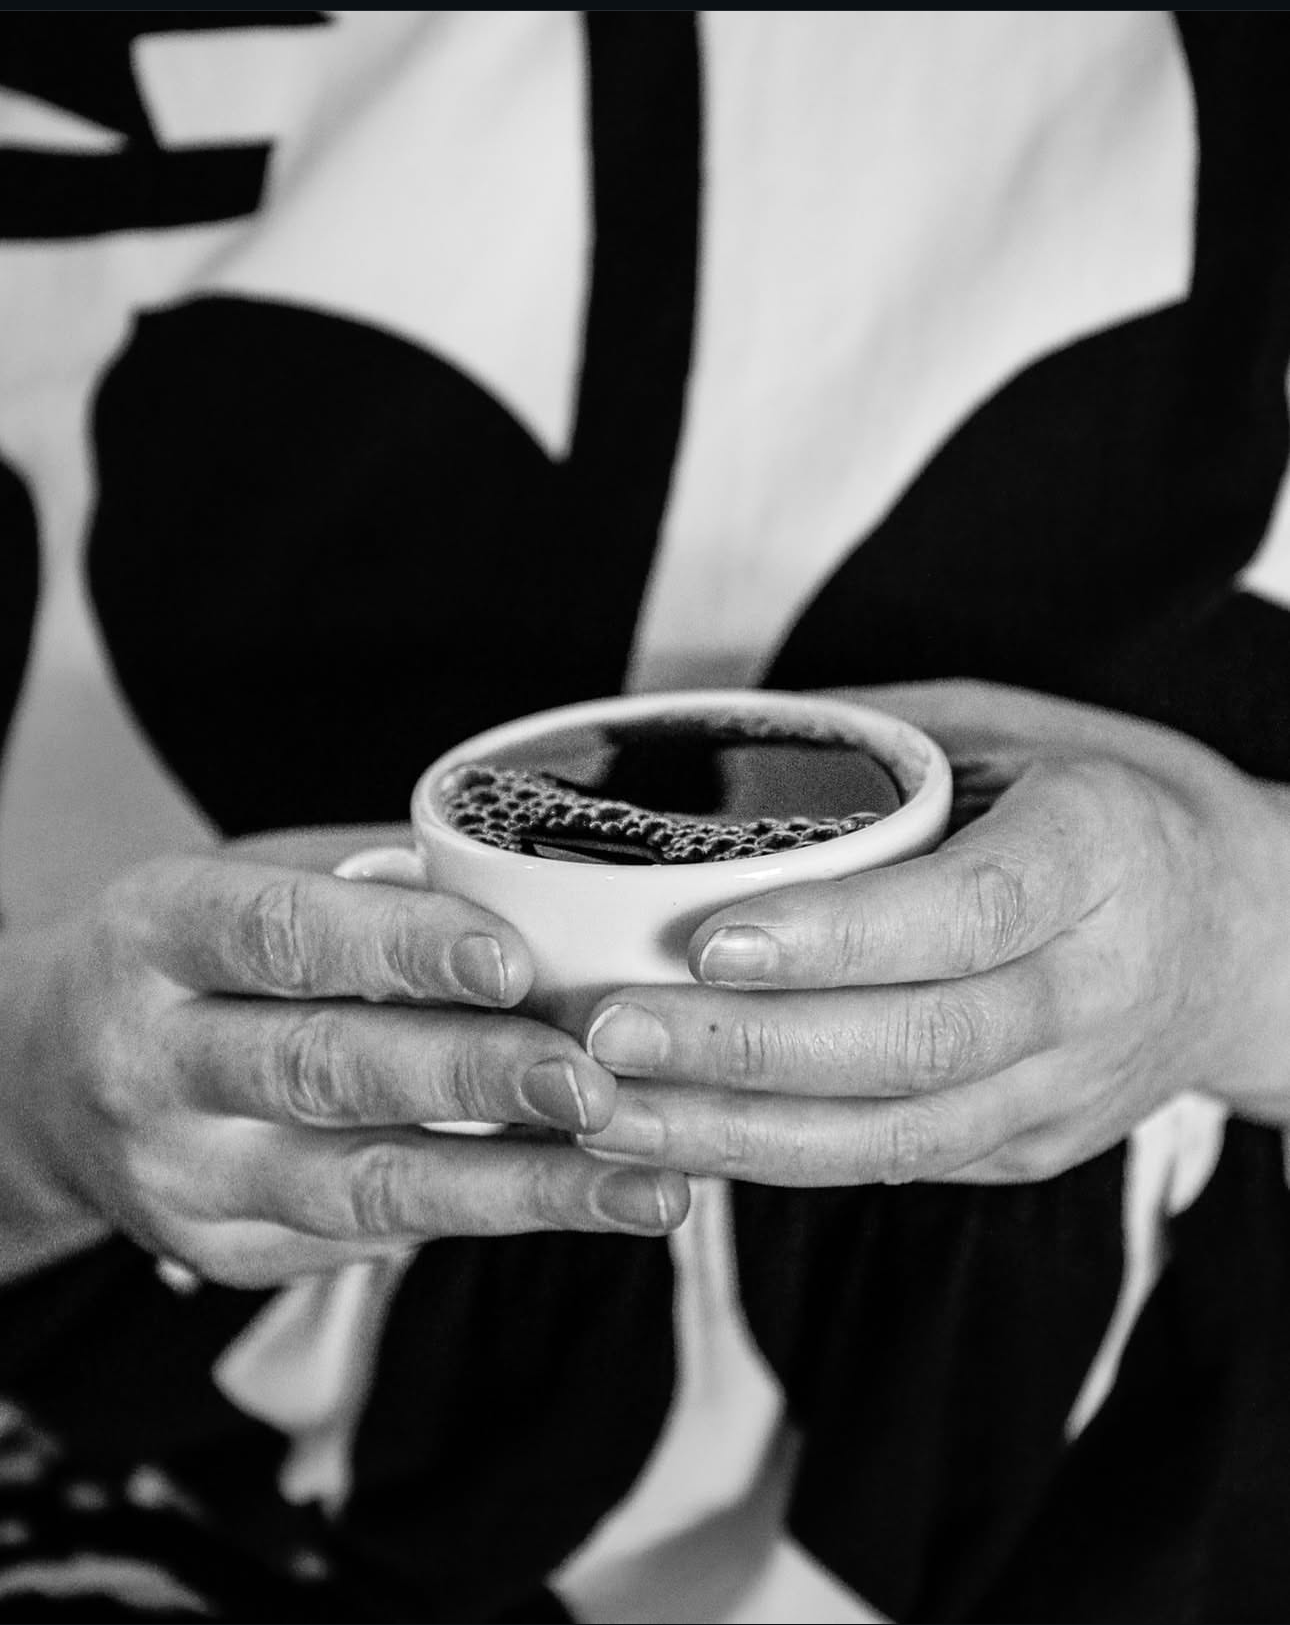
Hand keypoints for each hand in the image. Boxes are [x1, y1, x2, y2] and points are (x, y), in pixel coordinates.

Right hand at [0, 828, 687, 1286]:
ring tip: (644, 1185)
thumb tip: (538, 890)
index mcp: (160, 937)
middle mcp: (155, 1062)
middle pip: (326, 1071)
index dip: (401, 949)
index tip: (514, 960)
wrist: (46, 1081)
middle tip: (596, 1082)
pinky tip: (585, 1201)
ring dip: (518, 1189)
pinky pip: (370, 1238)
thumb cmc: (190, 958)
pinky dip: (487, 1217)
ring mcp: (185, 1176)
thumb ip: (370, 886)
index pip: (283, 937)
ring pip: (364, 1188)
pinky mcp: (227, 1253)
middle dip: (475, 1079)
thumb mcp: (245, 884)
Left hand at [579, 683, 1289, 1184]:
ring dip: (742, 1136)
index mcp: (1098, 853)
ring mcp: (1071, 1088)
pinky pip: (900, 1167)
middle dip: (749, 1050)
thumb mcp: (1013, 729)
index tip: (708, 940)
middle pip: (920, 1044)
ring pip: (901, 1137)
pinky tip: (682, 1140)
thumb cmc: (1106, 803)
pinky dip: (781, 1160)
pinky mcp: (1036, 1148)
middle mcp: (1096, 987)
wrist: (1246, 936)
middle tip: (609, 1031)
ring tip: (611, 1112)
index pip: (967, 912)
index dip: (838, 938)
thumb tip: (703, 750)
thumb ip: (878, 743)